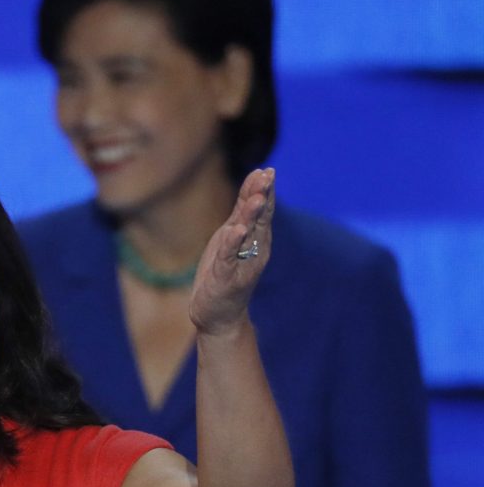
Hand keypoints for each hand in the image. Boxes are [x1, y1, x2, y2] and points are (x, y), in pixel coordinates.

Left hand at [190, 167, 274, 335]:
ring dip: (251, 217)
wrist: (218, 316)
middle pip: (259, 219)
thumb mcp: (231, 240)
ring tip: (256, 198)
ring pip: (247, 236)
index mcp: (255, 239)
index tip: (266, 170)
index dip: (263, 190)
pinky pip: (229, 258)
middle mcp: (253, 250)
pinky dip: (232, 244)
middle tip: (267, 176)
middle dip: (262, 197)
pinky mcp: (225, 278)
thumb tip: (253, 189)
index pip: (261, 211)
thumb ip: (241, 216)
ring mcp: (241, 264)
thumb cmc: (224, 274)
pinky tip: (235, 230)